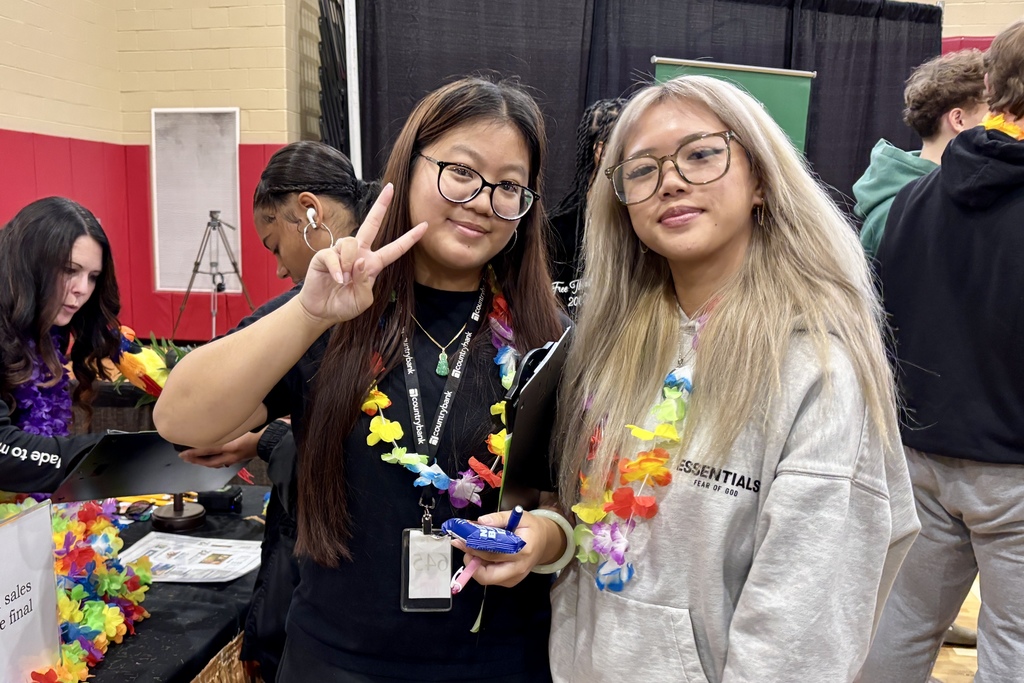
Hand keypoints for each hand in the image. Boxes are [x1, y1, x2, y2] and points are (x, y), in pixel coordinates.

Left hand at [178, 429, 261, 467]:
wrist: (270, 441)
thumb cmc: (256, 432)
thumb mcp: (240, 429)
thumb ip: (227, 432)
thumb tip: (211, 434)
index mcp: (230, 447)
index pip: (208, 451)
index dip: (194, 453)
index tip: (183, 453)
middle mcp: (230, 455)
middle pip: (209, 462)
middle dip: (196, 460)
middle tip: (185, 458)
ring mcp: (234, 458)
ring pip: (215, 463)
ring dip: (204, 462)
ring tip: (195, 459)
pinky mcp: (238, 458)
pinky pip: (222, 462)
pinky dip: (213, 461)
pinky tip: (212, 459)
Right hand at [298, 183, 426, 327]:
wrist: (322, 311)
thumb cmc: (344, 305)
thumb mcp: (363, 300)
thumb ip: (365, 283)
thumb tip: (358, 261)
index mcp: (373, 264)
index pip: (395, 248)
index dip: (409, 238)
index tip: (425, 226)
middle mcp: (359, 253)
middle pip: (372, 224)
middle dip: (381, 206)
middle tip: (390, 188)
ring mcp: (341, 252)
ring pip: (351, 243)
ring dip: (349, 264)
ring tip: (343, 280)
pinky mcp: (325, 255)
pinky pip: (333, 255)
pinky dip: (337, 269)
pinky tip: (337, 280)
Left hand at [452, 509, 567, 587]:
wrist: (544, 542)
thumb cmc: (531, 528)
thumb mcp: (519, 516)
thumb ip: (499, 518)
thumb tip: (481, 521)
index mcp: (522, 551)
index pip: (493, 553)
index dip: (475, 547)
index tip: (462, 539)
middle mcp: (518, 569)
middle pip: (487, 575)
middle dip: (471, 562)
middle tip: (464, 546)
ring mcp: (514, 578)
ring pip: (486, 578)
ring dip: (475, 564)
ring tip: (471, 547)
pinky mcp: (510, 582)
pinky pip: (490, 578)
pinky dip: (482, 567)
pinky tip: (482, 554)